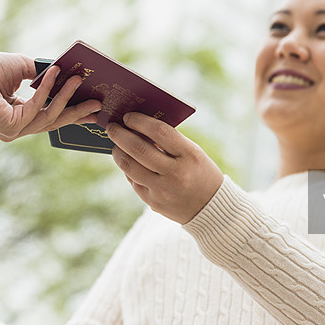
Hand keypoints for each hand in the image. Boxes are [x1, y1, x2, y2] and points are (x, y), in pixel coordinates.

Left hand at [0, 53, 101, 141]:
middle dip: (78, 112)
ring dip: (67, 96)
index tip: (91, 106)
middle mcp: (16, 127)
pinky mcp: (11, 127)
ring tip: (80, 79)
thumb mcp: (21, 68)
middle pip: (54, 121)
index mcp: (17, 115)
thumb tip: (65, 72)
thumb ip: (43, 73)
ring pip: (49, 116)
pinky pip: (38, 107)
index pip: (49, 115)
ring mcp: (14, 130)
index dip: (71, 110)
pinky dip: (48, 89)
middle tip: (98, 105)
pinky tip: (56, 73)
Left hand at [107, 112, 223, 223]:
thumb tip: (138, 127)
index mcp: (189, 155)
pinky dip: (128, 169)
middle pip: (138, 149)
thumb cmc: (200, 172)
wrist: (212, 208)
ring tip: (116, 145)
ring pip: (130, 167)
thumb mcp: (193, 152)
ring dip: (118, 152)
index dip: (140, 121)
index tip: (128, 116)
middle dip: (120, 135)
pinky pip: (134, 182)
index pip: (159, 132)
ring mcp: (163, 190)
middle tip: (112, 127)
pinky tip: (128, 162)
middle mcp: (176, 173)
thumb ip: (169, 141)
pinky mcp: (154, 203)